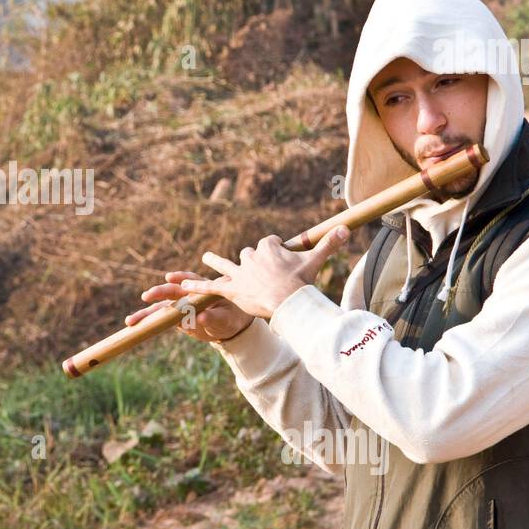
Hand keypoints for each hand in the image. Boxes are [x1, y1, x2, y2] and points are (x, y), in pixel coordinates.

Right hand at [125, 271, 254, 342]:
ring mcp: (178, 307)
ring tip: (131, 321)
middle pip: (170, 292)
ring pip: (160, 308)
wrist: (228, 327)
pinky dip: (148, 323)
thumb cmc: (231, 317)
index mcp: (201, 288)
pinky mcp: (174, 318)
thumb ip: (213, 317)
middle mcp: (187, 295)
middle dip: (158, 293)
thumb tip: (200, 317)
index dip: (180, 278)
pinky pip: (159, 320)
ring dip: (146, 313)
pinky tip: (135, 327)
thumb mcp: (226, 318)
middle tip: (147, 296)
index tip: (170, 278)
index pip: (190, 279)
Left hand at [180, 226, 351, 320]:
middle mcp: (250, 257)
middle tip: (258, 273)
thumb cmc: (301, 281)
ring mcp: (239, 273)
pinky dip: (196, 286)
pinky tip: (181, 285)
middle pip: (248, 256)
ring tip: (207, 257)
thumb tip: (346, 228)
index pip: (268, 244)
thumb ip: (329, 244)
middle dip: (252, 263)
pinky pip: (209, 287)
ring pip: (224, 264)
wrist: (287, 300)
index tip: (281, 261)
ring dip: (216, 261)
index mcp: (268, 248)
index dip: (274, 252)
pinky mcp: (230, 289)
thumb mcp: (315, 260)